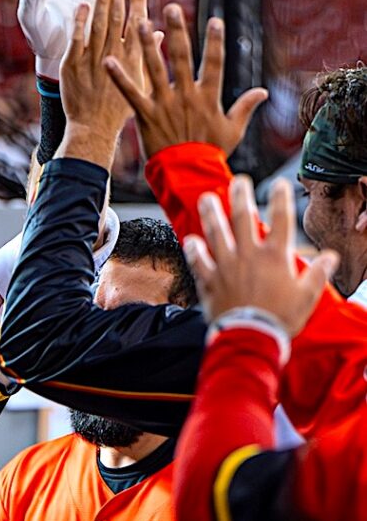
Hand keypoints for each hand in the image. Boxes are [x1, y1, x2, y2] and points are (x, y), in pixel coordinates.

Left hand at [57, 0, 147, 168]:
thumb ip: (150, 57)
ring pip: (99, 24)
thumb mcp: (144, 85)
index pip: (138, 23)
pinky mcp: (73, 66)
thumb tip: (158, 34)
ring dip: (102, 1)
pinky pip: (76, 38)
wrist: (95, 131)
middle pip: (118, 18)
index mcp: (135, 59)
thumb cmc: (121, 113)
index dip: (137, 1)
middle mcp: (116, 55)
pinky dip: (80, 21)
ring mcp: (93, 59)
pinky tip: (82, 6)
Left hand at [105, 5, 266, 157]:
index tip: (215, 20)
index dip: (215, 41)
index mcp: (208, 96)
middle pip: (181, 57)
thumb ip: (245, 107)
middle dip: (177, 31)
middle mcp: (185, 95)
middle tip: (171, 8)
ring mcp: (164, 104)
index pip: (214, 62)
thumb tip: (263, 91)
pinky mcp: (145, 115)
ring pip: (154, 69)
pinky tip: (108, 61)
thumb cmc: (210, 153)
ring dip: (147, 45)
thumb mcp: (233, 130)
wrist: (187, 174)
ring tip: (139, 23)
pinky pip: (130, 93)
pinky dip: (119, 77)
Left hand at [184, 175, 337, 333]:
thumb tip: (330, 257)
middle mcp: (248, 255)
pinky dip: (192, 250)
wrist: (251, 338)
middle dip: (240, 196)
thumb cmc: (281, 319)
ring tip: (207, 198)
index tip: (279, 183)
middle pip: (242, 218)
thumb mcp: (307, 296)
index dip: (280, 199)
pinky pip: (197, 261)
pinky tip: (190, 239)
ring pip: (216, 233)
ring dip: (211, 213)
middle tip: (238, 181)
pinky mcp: (208, 280)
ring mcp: (225, 266)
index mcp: (275, 257)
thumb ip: (317, 274)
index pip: (281, 220)